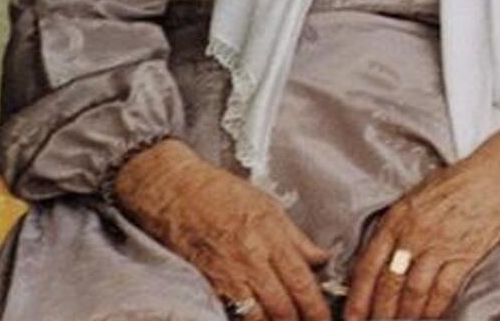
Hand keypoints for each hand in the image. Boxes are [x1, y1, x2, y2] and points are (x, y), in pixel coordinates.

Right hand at [113, 139, 331, 320]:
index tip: (326, 320)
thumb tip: (321, 259)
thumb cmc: (220, 192)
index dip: (317, 308)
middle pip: (283, 306)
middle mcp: (251, 258)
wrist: (173, 190)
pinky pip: (231, 313)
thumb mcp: (267, 205)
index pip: (302, 282)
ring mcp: (227, 274)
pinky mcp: (206, 284)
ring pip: (258, 317)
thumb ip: (296, 238)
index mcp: (271, 235)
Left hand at [344, 157, 499, 320]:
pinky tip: (429, 317)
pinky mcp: (463, 256)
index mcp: (396, 219)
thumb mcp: (415, 197)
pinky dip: (433, 309)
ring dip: (405, 315)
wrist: (495, 178)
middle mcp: (413, 234)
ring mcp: (439, 246)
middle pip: (387, 284)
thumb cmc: (456, 184)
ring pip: (412, 292)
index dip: (357, 297)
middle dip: (378, 313)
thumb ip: (396, 226)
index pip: (368, 266)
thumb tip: (379, 257)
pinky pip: (443, 291)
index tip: (351, 316)